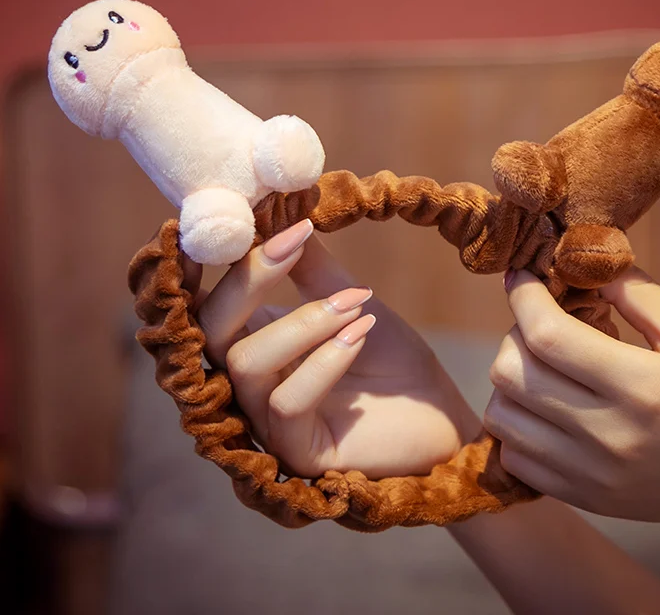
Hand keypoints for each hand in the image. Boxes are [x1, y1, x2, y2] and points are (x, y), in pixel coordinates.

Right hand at [189, 219, 478, 479]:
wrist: (439, 415)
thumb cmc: (391, 361)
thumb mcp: (350, 303)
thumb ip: (312, 270)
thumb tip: (284, 216)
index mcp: (255, 343)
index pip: (216, 301)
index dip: (238, 260)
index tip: (286, 224)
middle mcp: (250, 384)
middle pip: (211, 331)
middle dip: (248, 282)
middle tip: (296, 245)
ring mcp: (268, 422)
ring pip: (246, 364)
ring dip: (302, 321)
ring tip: (356, 303)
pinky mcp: (297, 452)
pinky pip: (287, 403)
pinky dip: (323, 361)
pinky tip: (361, 333)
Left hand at [484, 266, 659, 540]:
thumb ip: (637, 294)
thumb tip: (580, 262)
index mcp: (641, 387)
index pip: (547, 335)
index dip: (523, 295)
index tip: (521, 275)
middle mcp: (608, 435)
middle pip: (510, 373)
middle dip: (515, 333)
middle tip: (543, 323)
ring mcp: (591, 473)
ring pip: (501, 416)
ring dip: (510, 379)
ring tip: (544, 366)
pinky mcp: (585, 498)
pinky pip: (514, 457)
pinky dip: (516, 424)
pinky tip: (545, 406)